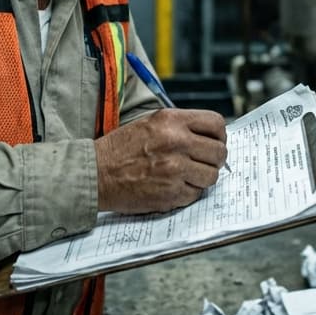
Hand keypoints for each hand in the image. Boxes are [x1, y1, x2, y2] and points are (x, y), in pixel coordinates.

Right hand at [94, 109, 227, 213]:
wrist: (96, 174)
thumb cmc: (120, 149)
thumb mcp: (150, 123)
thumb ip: (180, 126)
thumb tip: (209, 136)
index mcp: (172, 120)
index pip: (216, 123)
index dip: (219, 135)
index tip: (215, 142)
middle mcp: (176, 142)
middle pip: (219, 152)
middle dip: (214, 159)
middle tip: (203, 163)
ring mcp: (175, 169)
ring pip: (211, 176)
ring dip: (203, 177)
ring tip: (187, 175)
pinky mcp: (171, 193)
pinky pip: (196, 194)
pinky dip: (188, 192)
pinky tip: (173, 186)